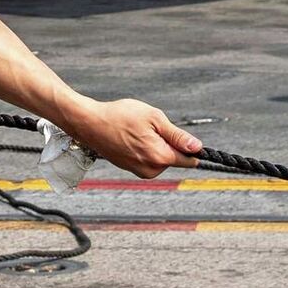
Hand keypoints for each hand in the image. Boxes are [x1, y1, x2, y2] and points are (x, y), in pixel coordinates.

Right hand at [66, 98, 202, 177]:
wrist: (90, 123)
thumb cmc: (120, 116)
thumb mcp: (154, 118)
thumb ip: (177, 136)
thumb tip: (198, 147)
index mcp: (160, 157)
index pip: (188, 160)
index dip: (190, 147)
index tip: (182, 136)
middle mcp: (151, 170)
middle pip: (174, 158)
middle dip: (169, 143)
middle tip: (151, 127)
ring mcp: (139, 171)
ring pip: (160, 159)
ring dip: (156, 146)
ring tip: (138, 131)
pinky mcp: (130, 169)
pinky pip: (148, 160)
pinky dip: (145, 149)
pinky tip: (131, 137)